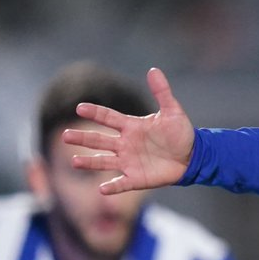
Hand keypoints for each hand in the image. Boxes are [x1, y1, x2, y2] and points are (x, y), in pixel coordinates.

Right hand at [63, 67, 194, 195]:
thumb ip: (162, 92)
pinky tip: (102, 189)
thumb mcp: (172, 111)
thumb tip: (153, 70)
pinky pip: (121, 183)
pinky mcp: (136, 178)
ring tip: (74, 161)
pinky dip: (112, 187)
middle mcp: (125, 144)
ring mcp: (128, 161)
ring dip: (89, 162)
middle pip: (99, 140)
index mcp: (131, 126)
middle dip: (83, 138)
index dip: (94, 112)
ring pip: (104, 161)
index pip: (107, 117)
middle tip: (66, 136)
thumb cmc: (180, 133)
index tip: (79, 107)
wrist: (192, 156)